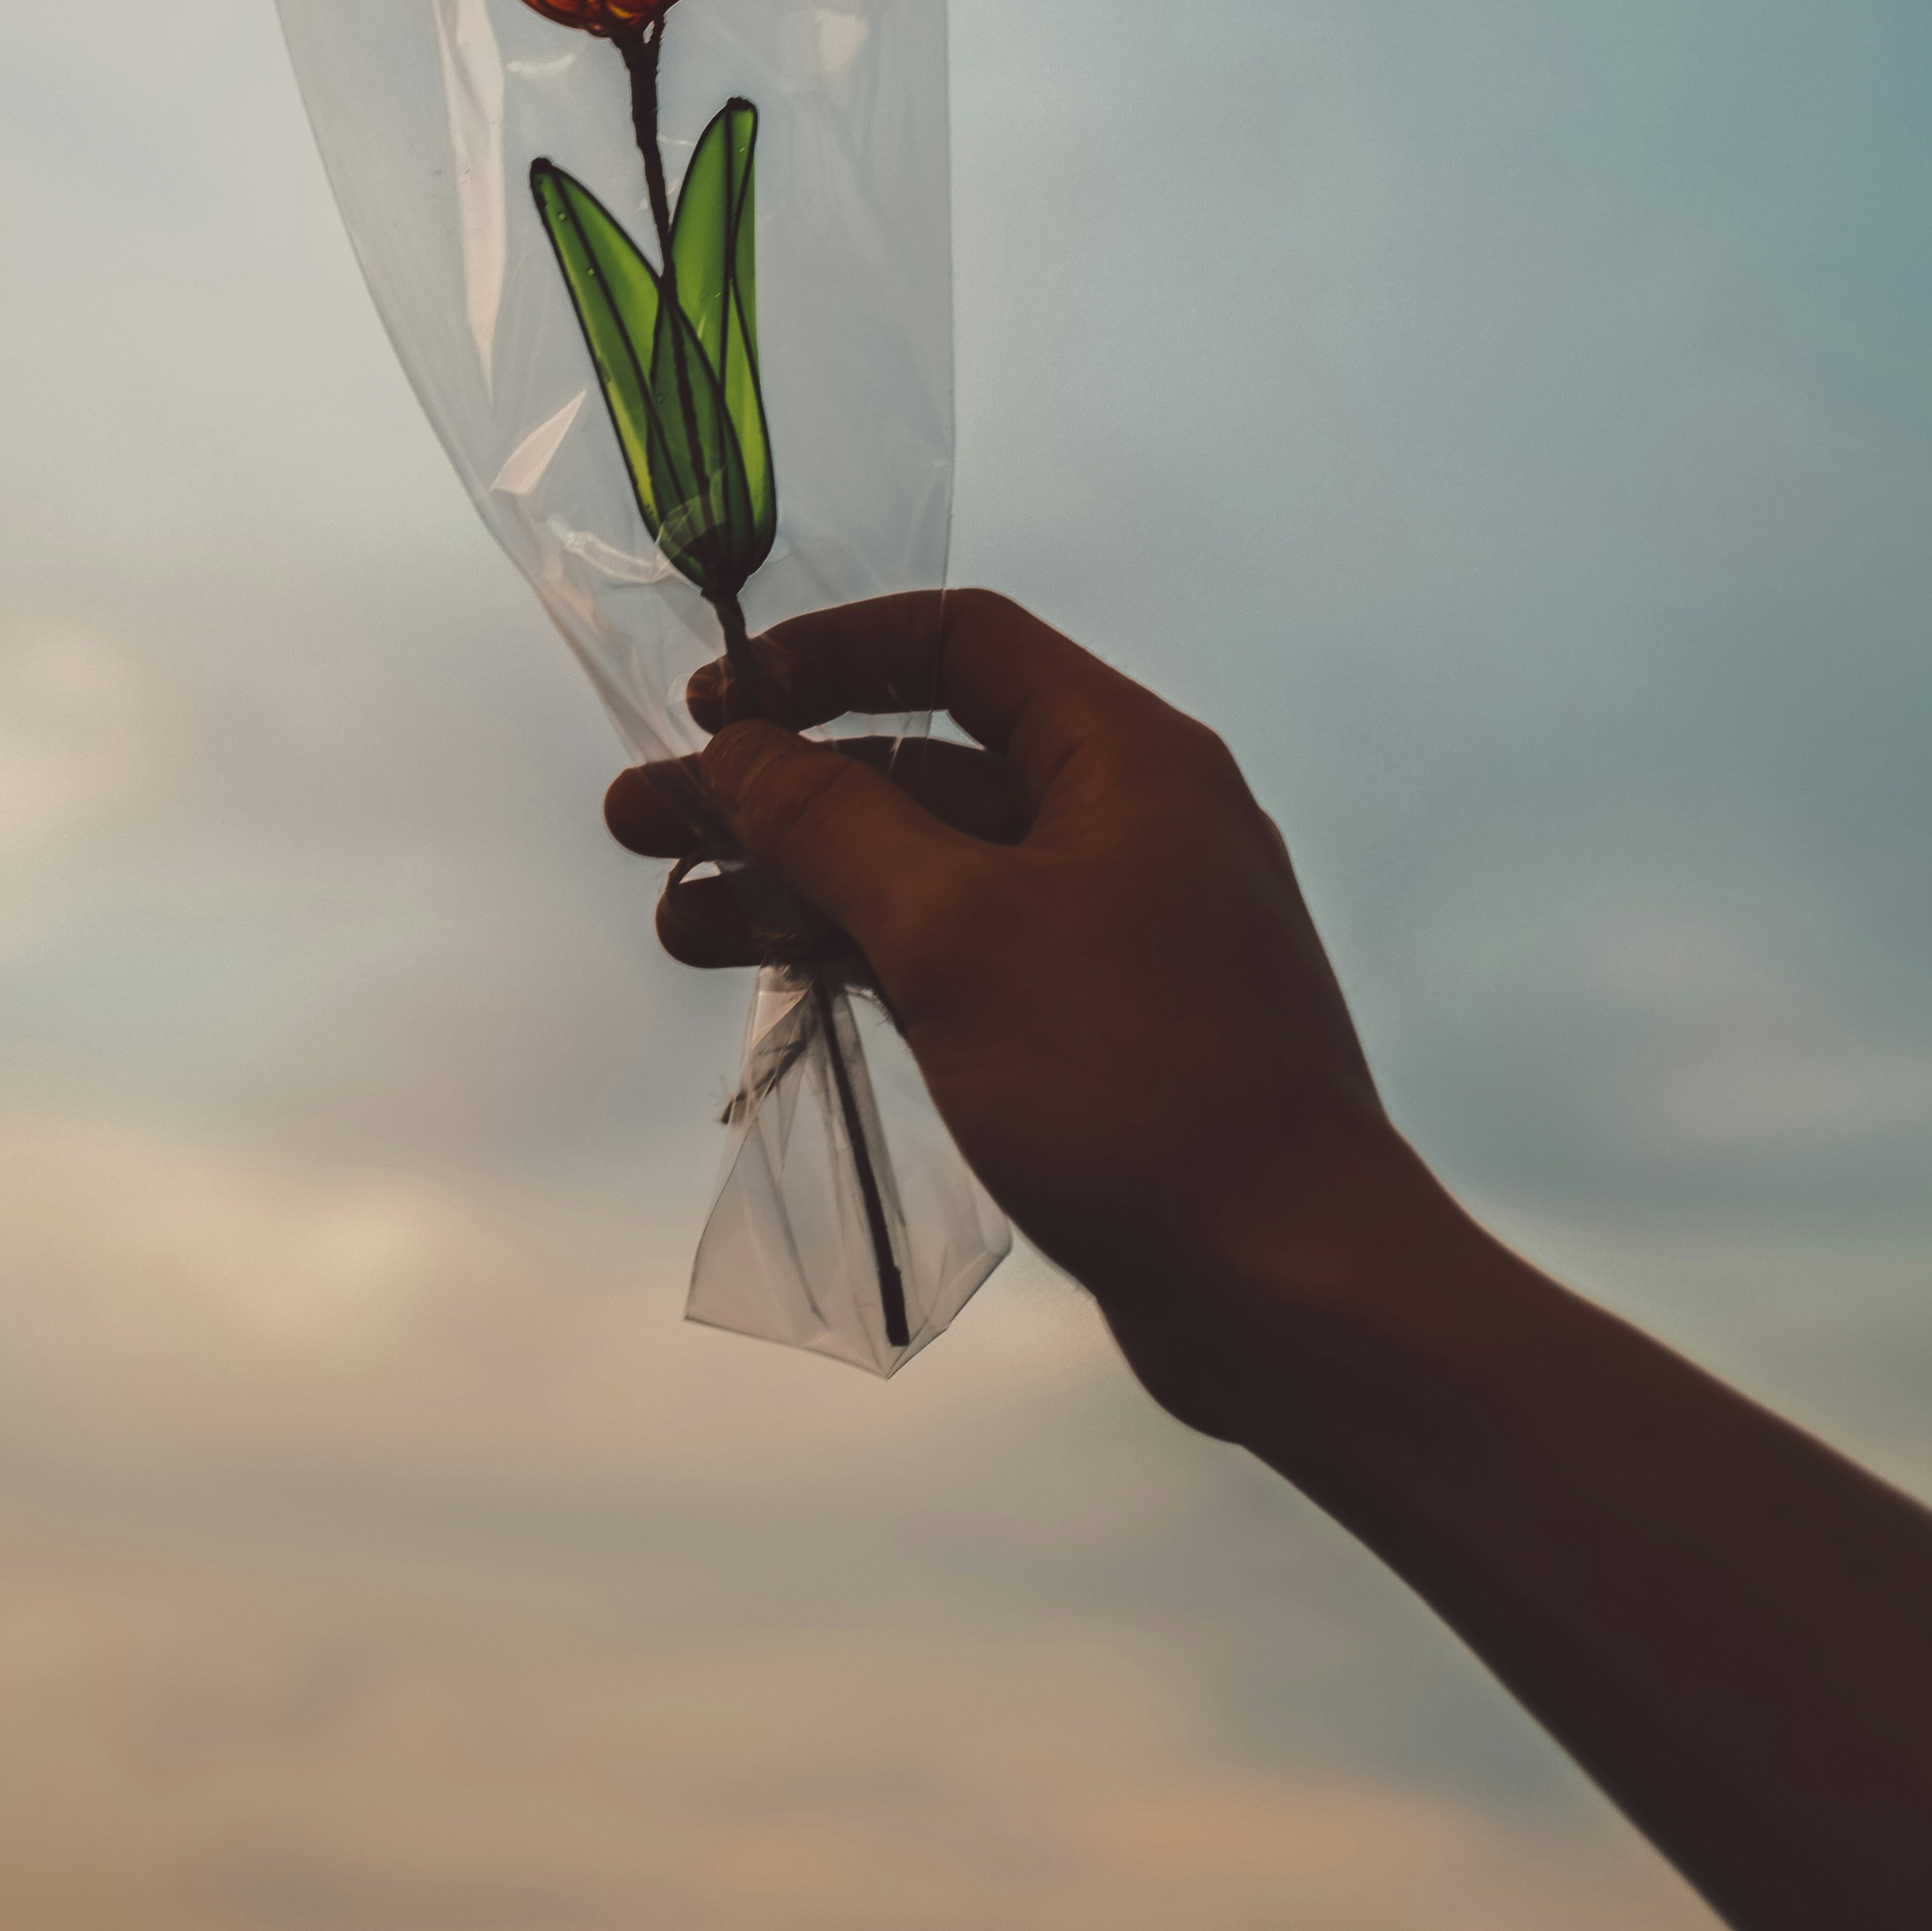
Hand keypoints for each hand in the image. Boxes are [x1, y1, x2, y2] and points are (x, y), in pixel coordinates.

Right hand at [604, 587, 1450, 1435]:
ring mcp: (1116, 930)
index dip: (830, 654)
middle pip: (926, 764)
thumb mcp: (957, 932)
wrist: (1291, 1286)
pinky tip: (763, 978)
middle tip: (640, 823)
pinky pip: (961, 955)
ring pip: (931, 872)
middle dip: (782, 790)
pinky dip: (866, 956)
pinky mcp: (1098, 1030)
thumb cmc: (1133, 1077)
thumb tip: (743, 743)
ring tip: (672, 918)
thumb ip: (835, 824)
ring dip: (802, 884)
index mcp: (1125, 757)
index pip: (962, 645)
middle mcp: (1128, 821)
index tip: (716, 700)